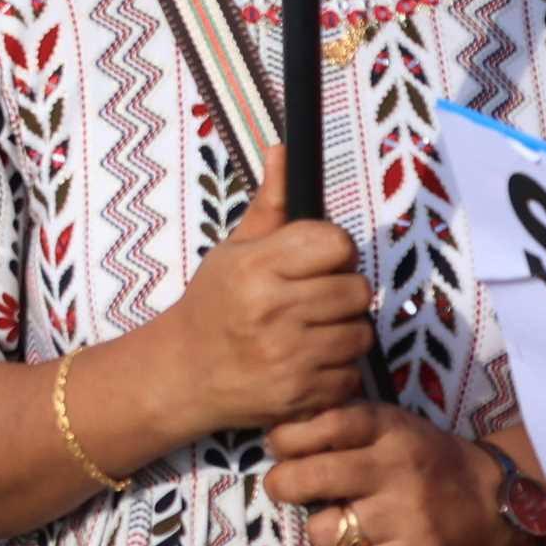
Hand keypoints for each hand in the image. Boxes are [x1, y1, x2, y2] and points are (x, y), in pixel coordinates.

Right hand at [159, 144, 371, 434]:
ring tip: (313, 330)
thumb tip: (284, 150)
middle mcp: (272, 310)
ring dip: (345, 332)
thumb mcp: (234, 251)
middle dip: (342, 292)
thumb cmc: (214, 303)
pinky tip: (309, 362)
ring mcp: (288, 356)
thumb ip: (271, 205)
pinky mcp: (301, 395)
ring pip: (361, 333)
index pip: (335, 243)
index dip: (335, 249)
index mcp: (255, 267)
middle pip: (357, 289)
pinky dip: (338, 370)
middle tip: (316, 297)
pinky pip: (352, 374)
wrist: (185, 373)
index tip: (320, 259)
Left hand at [263, 404, 514, 545]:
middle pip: (312, 477)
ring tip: (331, 523)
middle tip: (280, 487)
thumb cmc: (424, 457)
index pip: (323, 424)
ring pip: (325, 530)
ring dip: (317, 529)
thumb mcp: (390, 424)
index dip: (286, 438)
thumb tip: (275, 437)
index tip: (277, 447)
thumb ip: (341, 425)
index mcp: (388, 428)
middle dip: (282, 484)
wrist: (491, 499)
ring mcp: (406, 516)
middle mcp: (396, 469)